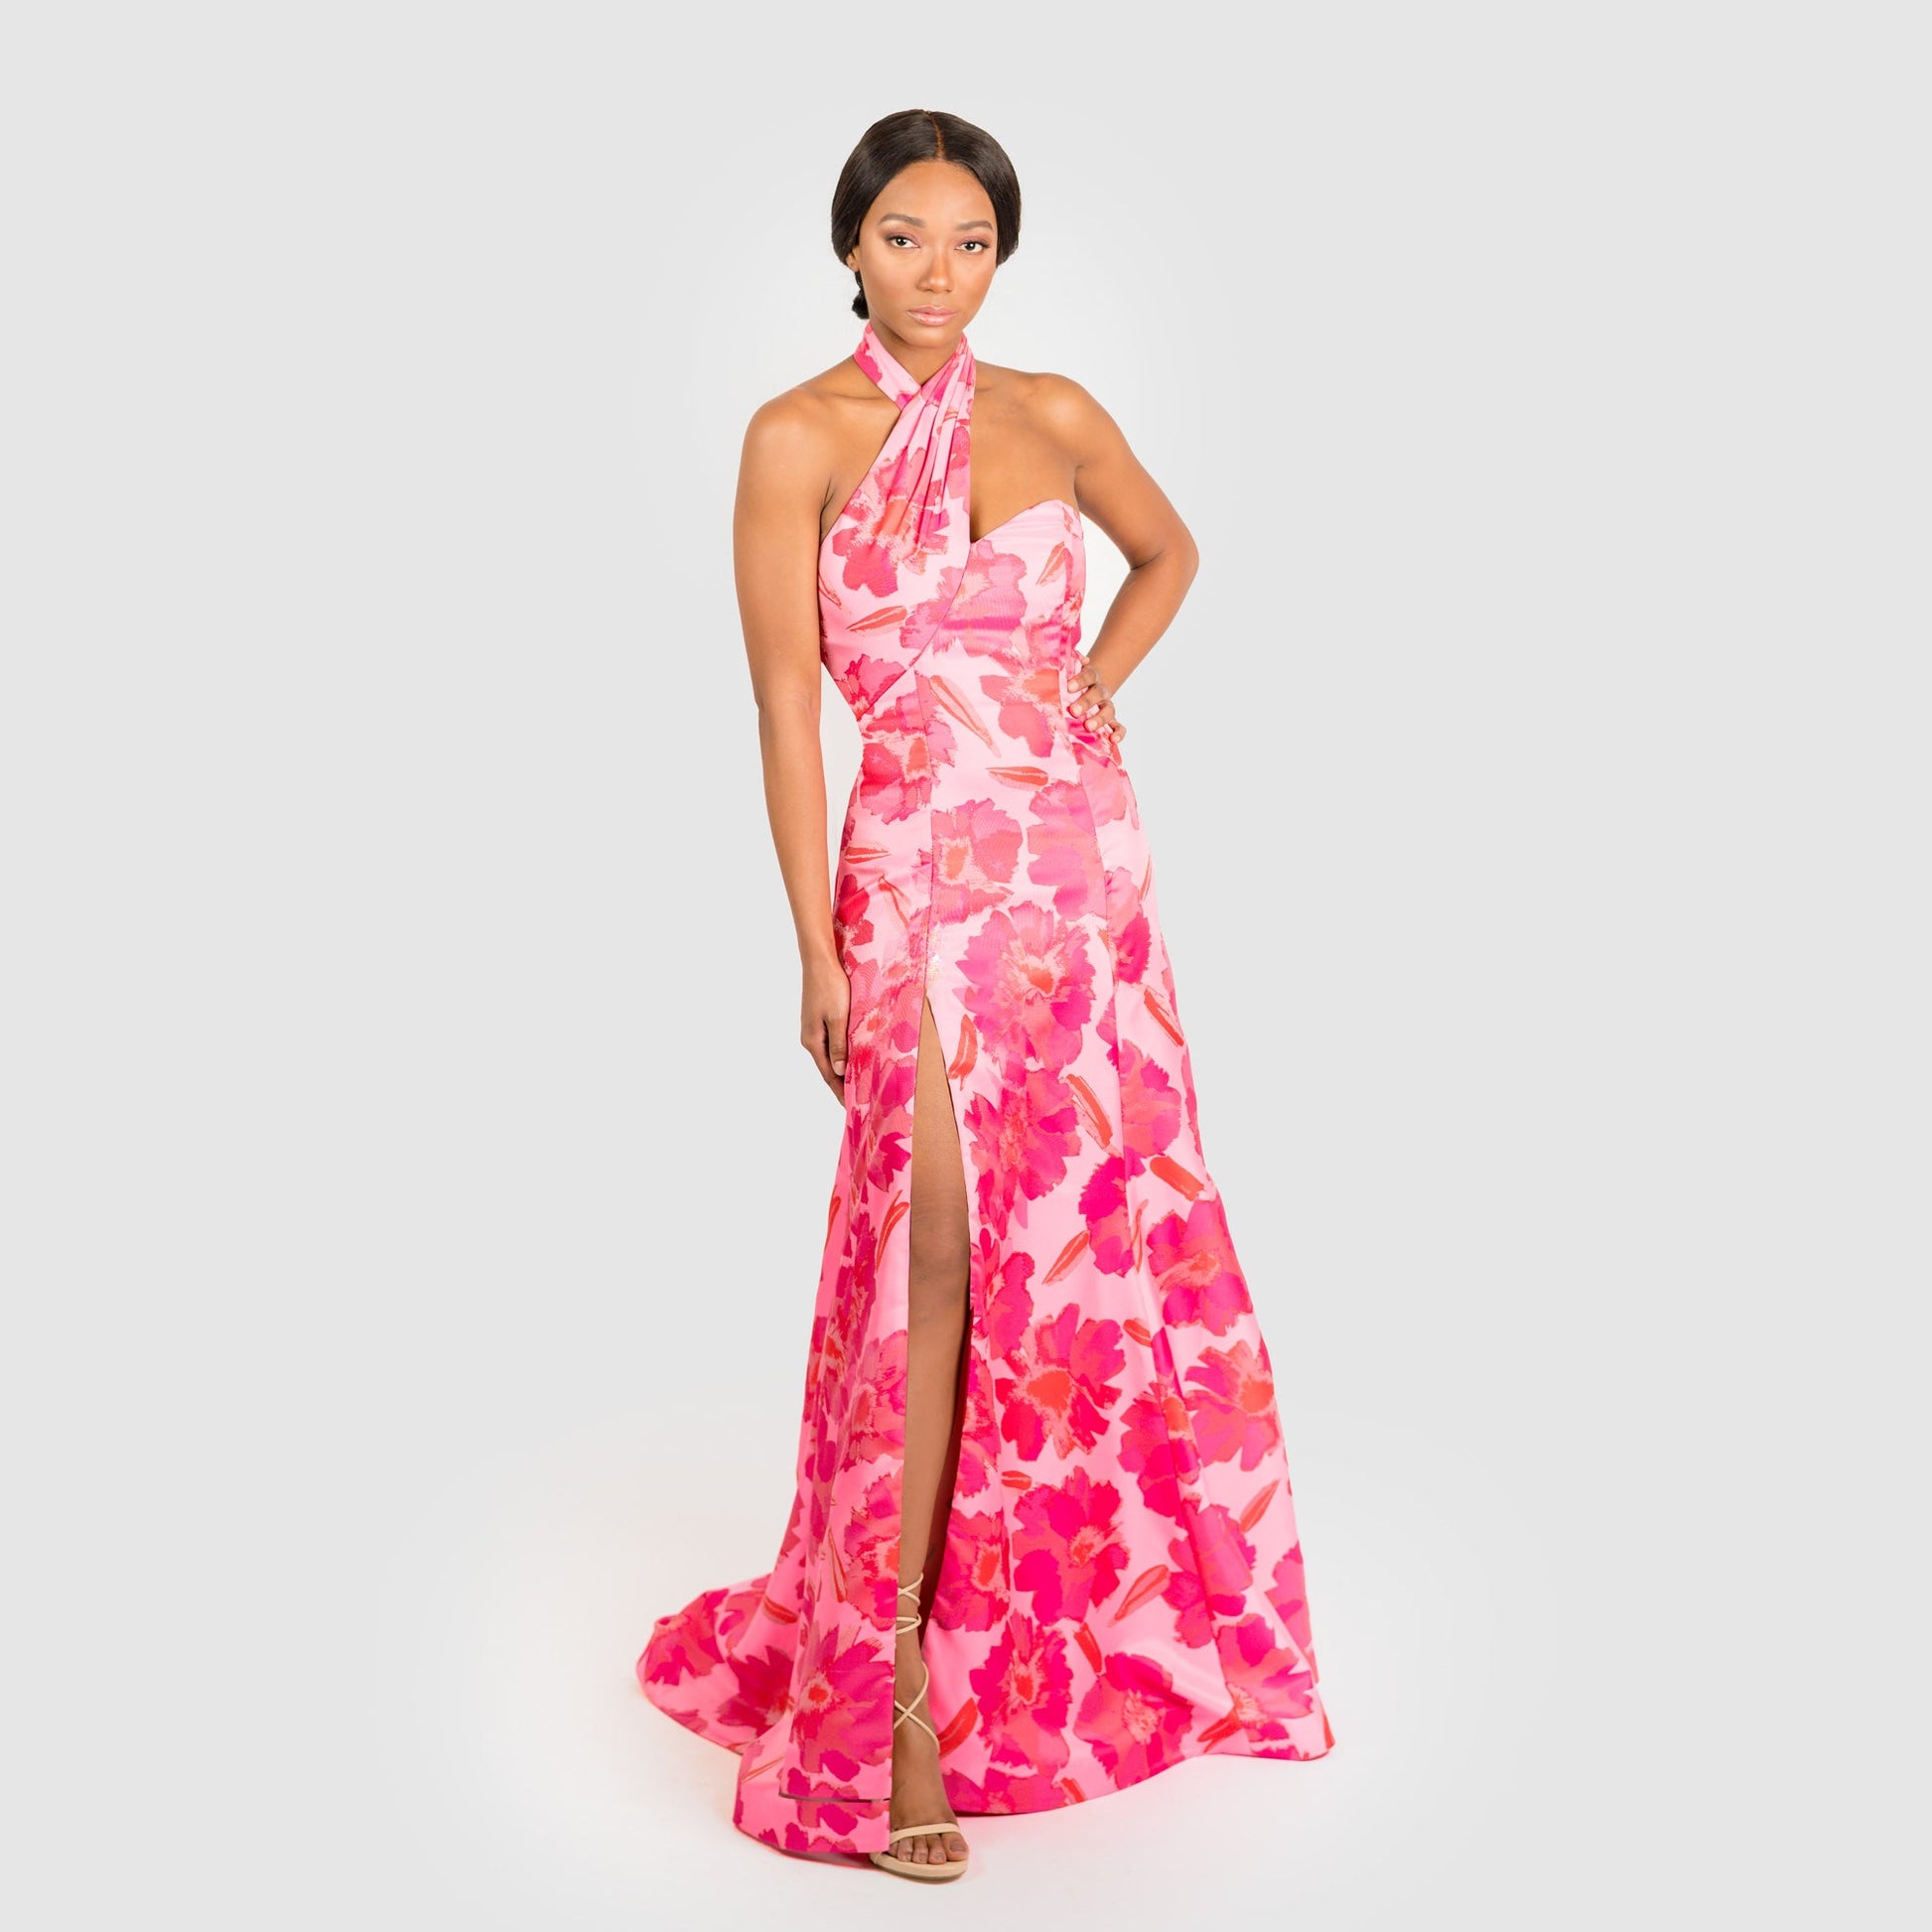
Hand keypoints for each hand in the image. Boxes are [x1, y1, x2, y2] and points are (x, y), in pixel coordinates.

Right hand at [801, 956, 851, 1098]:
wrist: (819, 962)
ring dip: (841, 1071)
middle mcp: (810, 1039)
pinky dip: (840, 1056)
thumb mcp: (838, 1018)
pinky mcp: (818, 1021)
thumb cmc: (830, 987)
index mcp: (813, 1041)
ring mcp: (812, 1030)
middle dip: (841, 1085)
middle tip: (858, 1101)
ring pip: (829, 1057)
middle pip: (828, 1068)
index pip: (829, 1075)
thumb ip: (839, 1045)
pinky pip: (830, 1045)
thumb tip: (839, 1071)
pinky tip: (850, 1059)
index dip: (840, 1091)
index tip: (850, 1107)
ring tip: (856, 1084)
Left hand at [1066, 651, 1123, 744]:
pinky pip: (1118, 727)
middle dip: (1087, 702)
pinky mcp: (1110, 722)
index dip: (1080, 680)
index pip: (1089, 675)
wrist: (1086, 690)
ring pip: (1109, 710)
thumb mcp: (1068, 672)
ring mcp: (1106, 706)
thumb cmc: (1071, 684)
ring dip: (1100, 718)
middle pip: (1099, 693)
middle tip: (1074, 711)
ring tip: (1088, 727)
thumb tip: (1075, 656)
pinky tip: (1113, 740)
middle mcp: (1101, 691)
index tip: (1069, 687)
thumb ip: (1068, 664)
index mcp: (1091, 677)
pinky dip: (1118, 733)